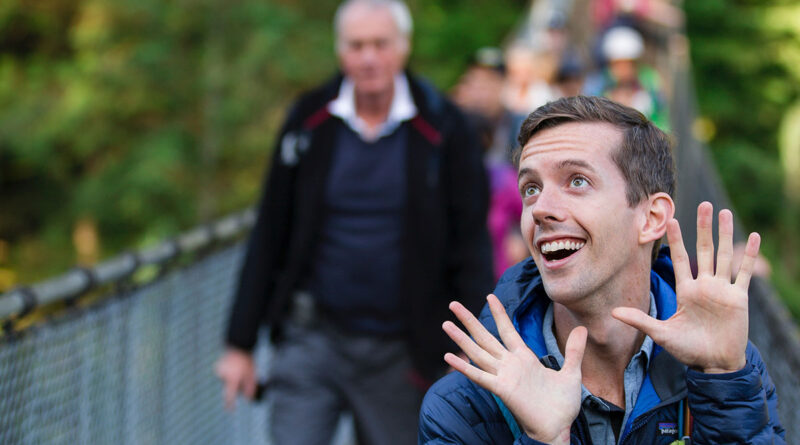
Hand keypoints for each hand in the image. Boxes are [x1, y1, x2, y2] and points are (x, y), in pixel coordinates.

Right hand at [215, 347, 256, 409]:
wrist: (238, 347)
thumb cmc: (246, 362)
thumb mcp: (252, 374)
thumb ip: (250, 387)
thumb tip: (248, 398)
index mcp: (232, 379)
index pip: (230, 395)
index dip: (230, 404)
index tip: (230, 410)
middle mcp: (224, 376)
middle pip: (229, 387)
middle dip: (235, 385)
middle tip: (241, 375)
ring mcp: (219, 371)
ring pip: (226, 381)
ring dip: (231, 378)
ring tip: (237, 368)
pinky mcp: (217, 367)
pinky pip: (224, 374)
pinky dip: (228, 373)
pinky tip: (232, 366)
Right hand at [443, 294, 586, 443]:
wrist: (559, 428)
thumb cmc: (563, 405)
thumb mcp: (572, 373)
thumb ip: (574, 351)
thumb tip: (582, 328)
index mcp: (524, 358)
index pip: (507, 330)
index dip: (499, 313)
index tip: (490, 295)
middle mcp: (510, 364)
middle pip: (485, 337)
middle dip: (469, 320)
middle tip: (453, 304)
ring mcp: (504, 376)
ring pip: (478, 353)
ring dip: (461, 339)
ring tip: (445, 324)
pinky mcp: (502, 390)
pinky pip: (480, 376)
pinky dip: (464, 367)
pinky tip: (448, 357)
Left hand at [613, 202, 760, 372]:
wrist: (714, 364)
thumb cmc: (688, 349)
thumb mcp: (661, 333)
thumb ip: (640, 320)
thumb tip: (612, 312)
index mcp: (686, 291)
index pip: (680, 259)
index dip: (676, 240)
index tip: (671, 219)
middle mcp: (704, 286)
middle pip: (704, 250)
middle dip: (703, 228)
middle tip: (703, 204)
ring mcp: (722, 290)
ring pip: (723, 256)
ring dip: (725, 234)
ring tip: (724, 212)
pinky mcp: (738, 298)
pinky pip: (744, 273)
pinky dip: (749, 255)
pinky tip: (752, 236)